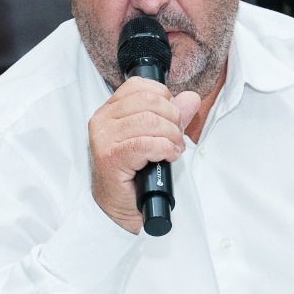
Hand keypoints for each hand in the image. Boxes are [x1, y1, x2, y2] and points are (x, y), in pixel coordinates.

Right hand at [88, 77, 198, 233]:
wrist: (118, 207)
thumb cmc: (132, 175)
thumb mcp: (154, 138)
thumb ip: (171, 116)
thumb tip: (191, 98)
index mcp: (109, 111)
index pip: (139, 86)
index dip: (164, 97)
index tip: (172, 117)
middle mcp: (102, 121)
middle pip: (148, 101)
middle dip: (172, 118)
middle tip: (177, 137)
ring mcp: (104, 139)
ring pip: (149, 121)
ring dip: (171, 135)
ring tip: (174, 149)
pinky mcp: (110, 157)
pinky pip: (146, 143)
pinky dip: (165, 148)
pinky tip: (168, 157)